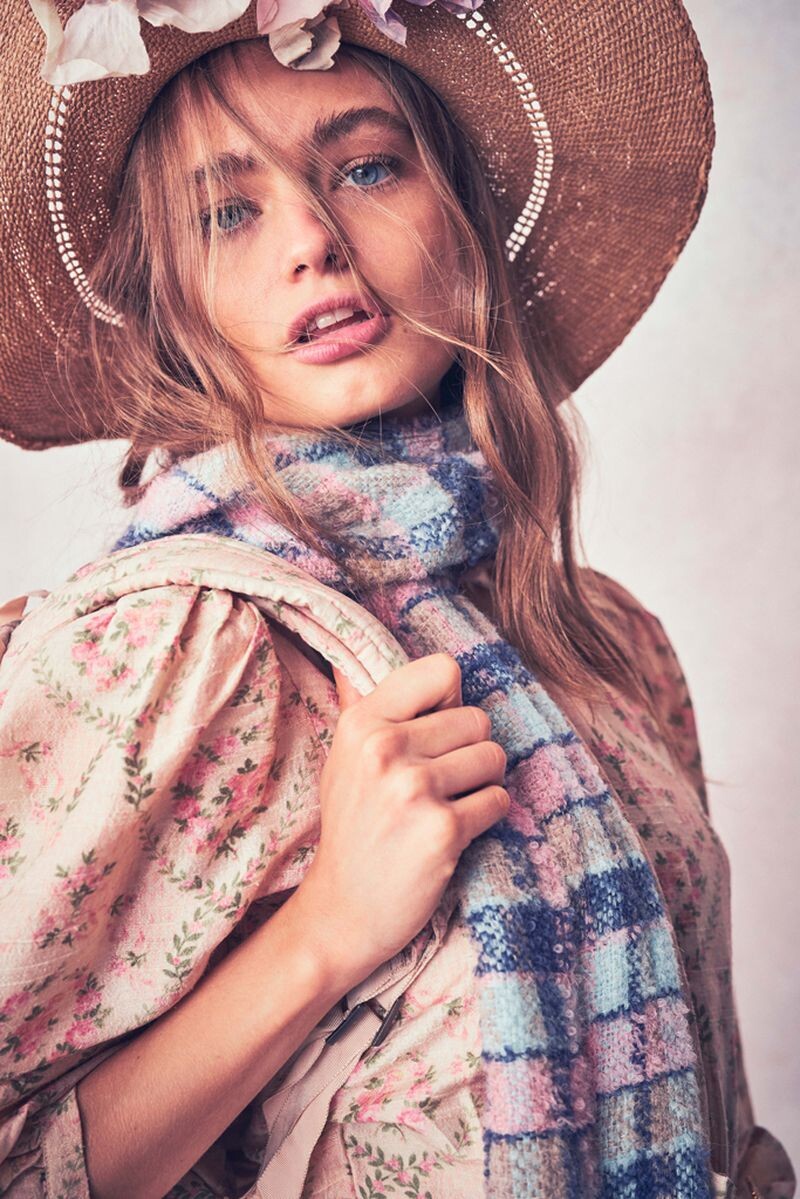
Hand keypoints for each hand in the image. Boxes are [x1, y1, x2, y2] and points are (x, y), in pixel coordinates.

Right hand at [291, 653, 508, 983]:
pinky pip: (499, 801)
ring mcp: (413, 788)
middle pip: (478, 719)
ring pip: (494, 758)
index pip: (443, 670)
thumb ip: (364, 708)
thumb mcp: (345, 758)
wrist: (344, 909)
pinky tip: (454, 834)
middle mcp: (384, 748)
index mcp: (361, 722)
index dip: (451, 702)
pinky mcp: (442, 829)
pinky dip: (487, 817)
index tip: (435, 734)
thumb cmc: (354, 826)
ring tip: (447, 807)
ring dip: (482, 785)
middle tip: (441, 784)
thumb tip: (349, 665)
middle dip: (470, 751)